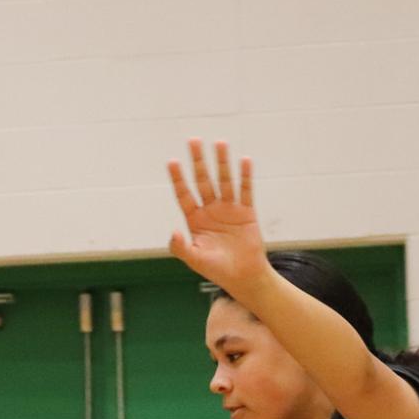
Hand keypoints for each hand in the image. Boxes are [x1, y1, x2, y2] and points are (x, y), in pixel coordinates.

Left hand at [166, 139, 270, 296]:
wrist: (243, 277)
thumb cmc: (217, 270)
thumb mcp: (195, 260)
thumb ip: (181, 248)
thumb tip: (174, 232)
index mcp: (195, 219)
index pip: (184, 194)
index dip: (178, 179)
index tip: (172, 162)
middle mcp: (211, 210)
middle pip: (203, 181)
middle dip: (198, 161)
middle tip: (193, 140)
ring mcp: (229, 209)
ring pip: (224, 181)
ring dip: (222, 163)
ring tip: (219, 143)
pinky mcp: (246, 212)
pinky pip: (245, 191)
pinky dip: (245, 176)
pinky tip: (244, 161)